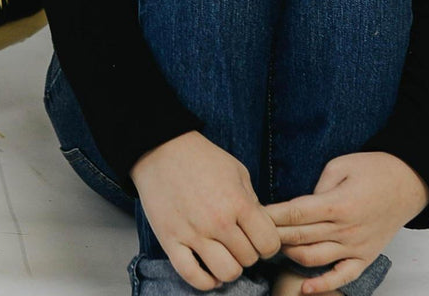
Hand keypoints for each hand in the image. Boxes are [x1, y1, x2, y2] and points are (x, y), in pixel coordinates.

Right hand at [130, 131, 281, 290]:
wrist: (160, 148)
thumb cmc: (201, 157)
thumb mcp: (236, 170)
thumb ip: (252, 201)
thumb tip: (259, 228)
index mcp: (238, 202)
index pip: (269, 244)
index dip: (267, 243)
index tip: (257, 236)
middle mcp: (218, 221)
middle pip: (249, 259)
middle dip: (247, 251)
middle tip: (237, 239)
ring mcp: (193, 234)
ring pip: (226, 273)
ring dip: (229, 267)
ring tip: (224, 253)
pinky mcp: (171, 241)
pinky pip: (194, 277)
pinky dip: (206, 281)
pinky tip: (208, 269)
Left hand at [264, 152, 428, 294]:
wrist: (407, 183)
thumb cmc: (372, 169)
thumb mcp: (340, 166)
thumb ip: (318, 187)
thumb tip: (300, 206)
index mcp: (338, 204)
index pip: (295, 214)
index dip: (271, 216)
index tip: (253, 214)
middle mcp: (346, 230)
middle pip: (299, 237)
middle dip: (273, 234)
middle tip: (253, 231)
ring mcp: (356, 247)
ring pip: (313, 258)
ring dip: (290, 254)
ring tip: (272, 247)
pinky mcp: (365, 258)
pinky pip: (342, 278)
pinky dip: (322, 286)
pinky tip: (305, 288)